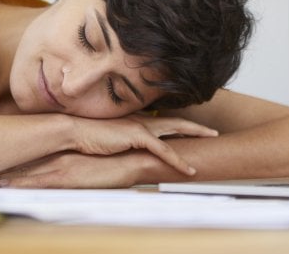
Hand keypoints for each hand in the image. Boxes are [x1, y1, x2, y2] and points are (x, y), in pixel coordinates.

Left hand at [0, 152, 144, 188]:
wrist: (133, 157)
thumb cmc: (116, 159)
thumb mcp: (90, 161)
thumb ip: (74, 163)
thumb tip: (64, 172)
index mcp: (61, 152)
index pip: (29, 157)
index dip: (8, 162)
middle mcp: (56, 156)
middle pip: (20, 163)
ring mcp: (59, 165)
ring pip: (23, 172)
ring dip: (1, 177)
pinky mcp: (67, 175)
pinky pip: (38, 182)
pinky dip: (20, 184)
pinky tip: (5, 186)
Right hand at [70, 114, 217, 175]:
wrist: (74, 131)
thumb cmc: (88, 135)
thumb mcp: (109, 136)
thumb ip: (121, 138)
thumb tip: (126, 145)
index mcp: (136, 119)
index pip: (164, 120)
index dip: (180, 124)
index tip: (194, 129)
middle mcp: (142, 119)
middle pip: (177, 120)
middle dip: (196, 126)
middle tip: (213, 131)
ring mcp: (141, 126)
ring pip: (176, 129)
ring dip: (196, 135)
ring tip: (212, 139)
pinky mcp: (138, 136)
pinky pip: (164, 150)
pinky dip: (178, 161)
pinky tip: (188, 170)